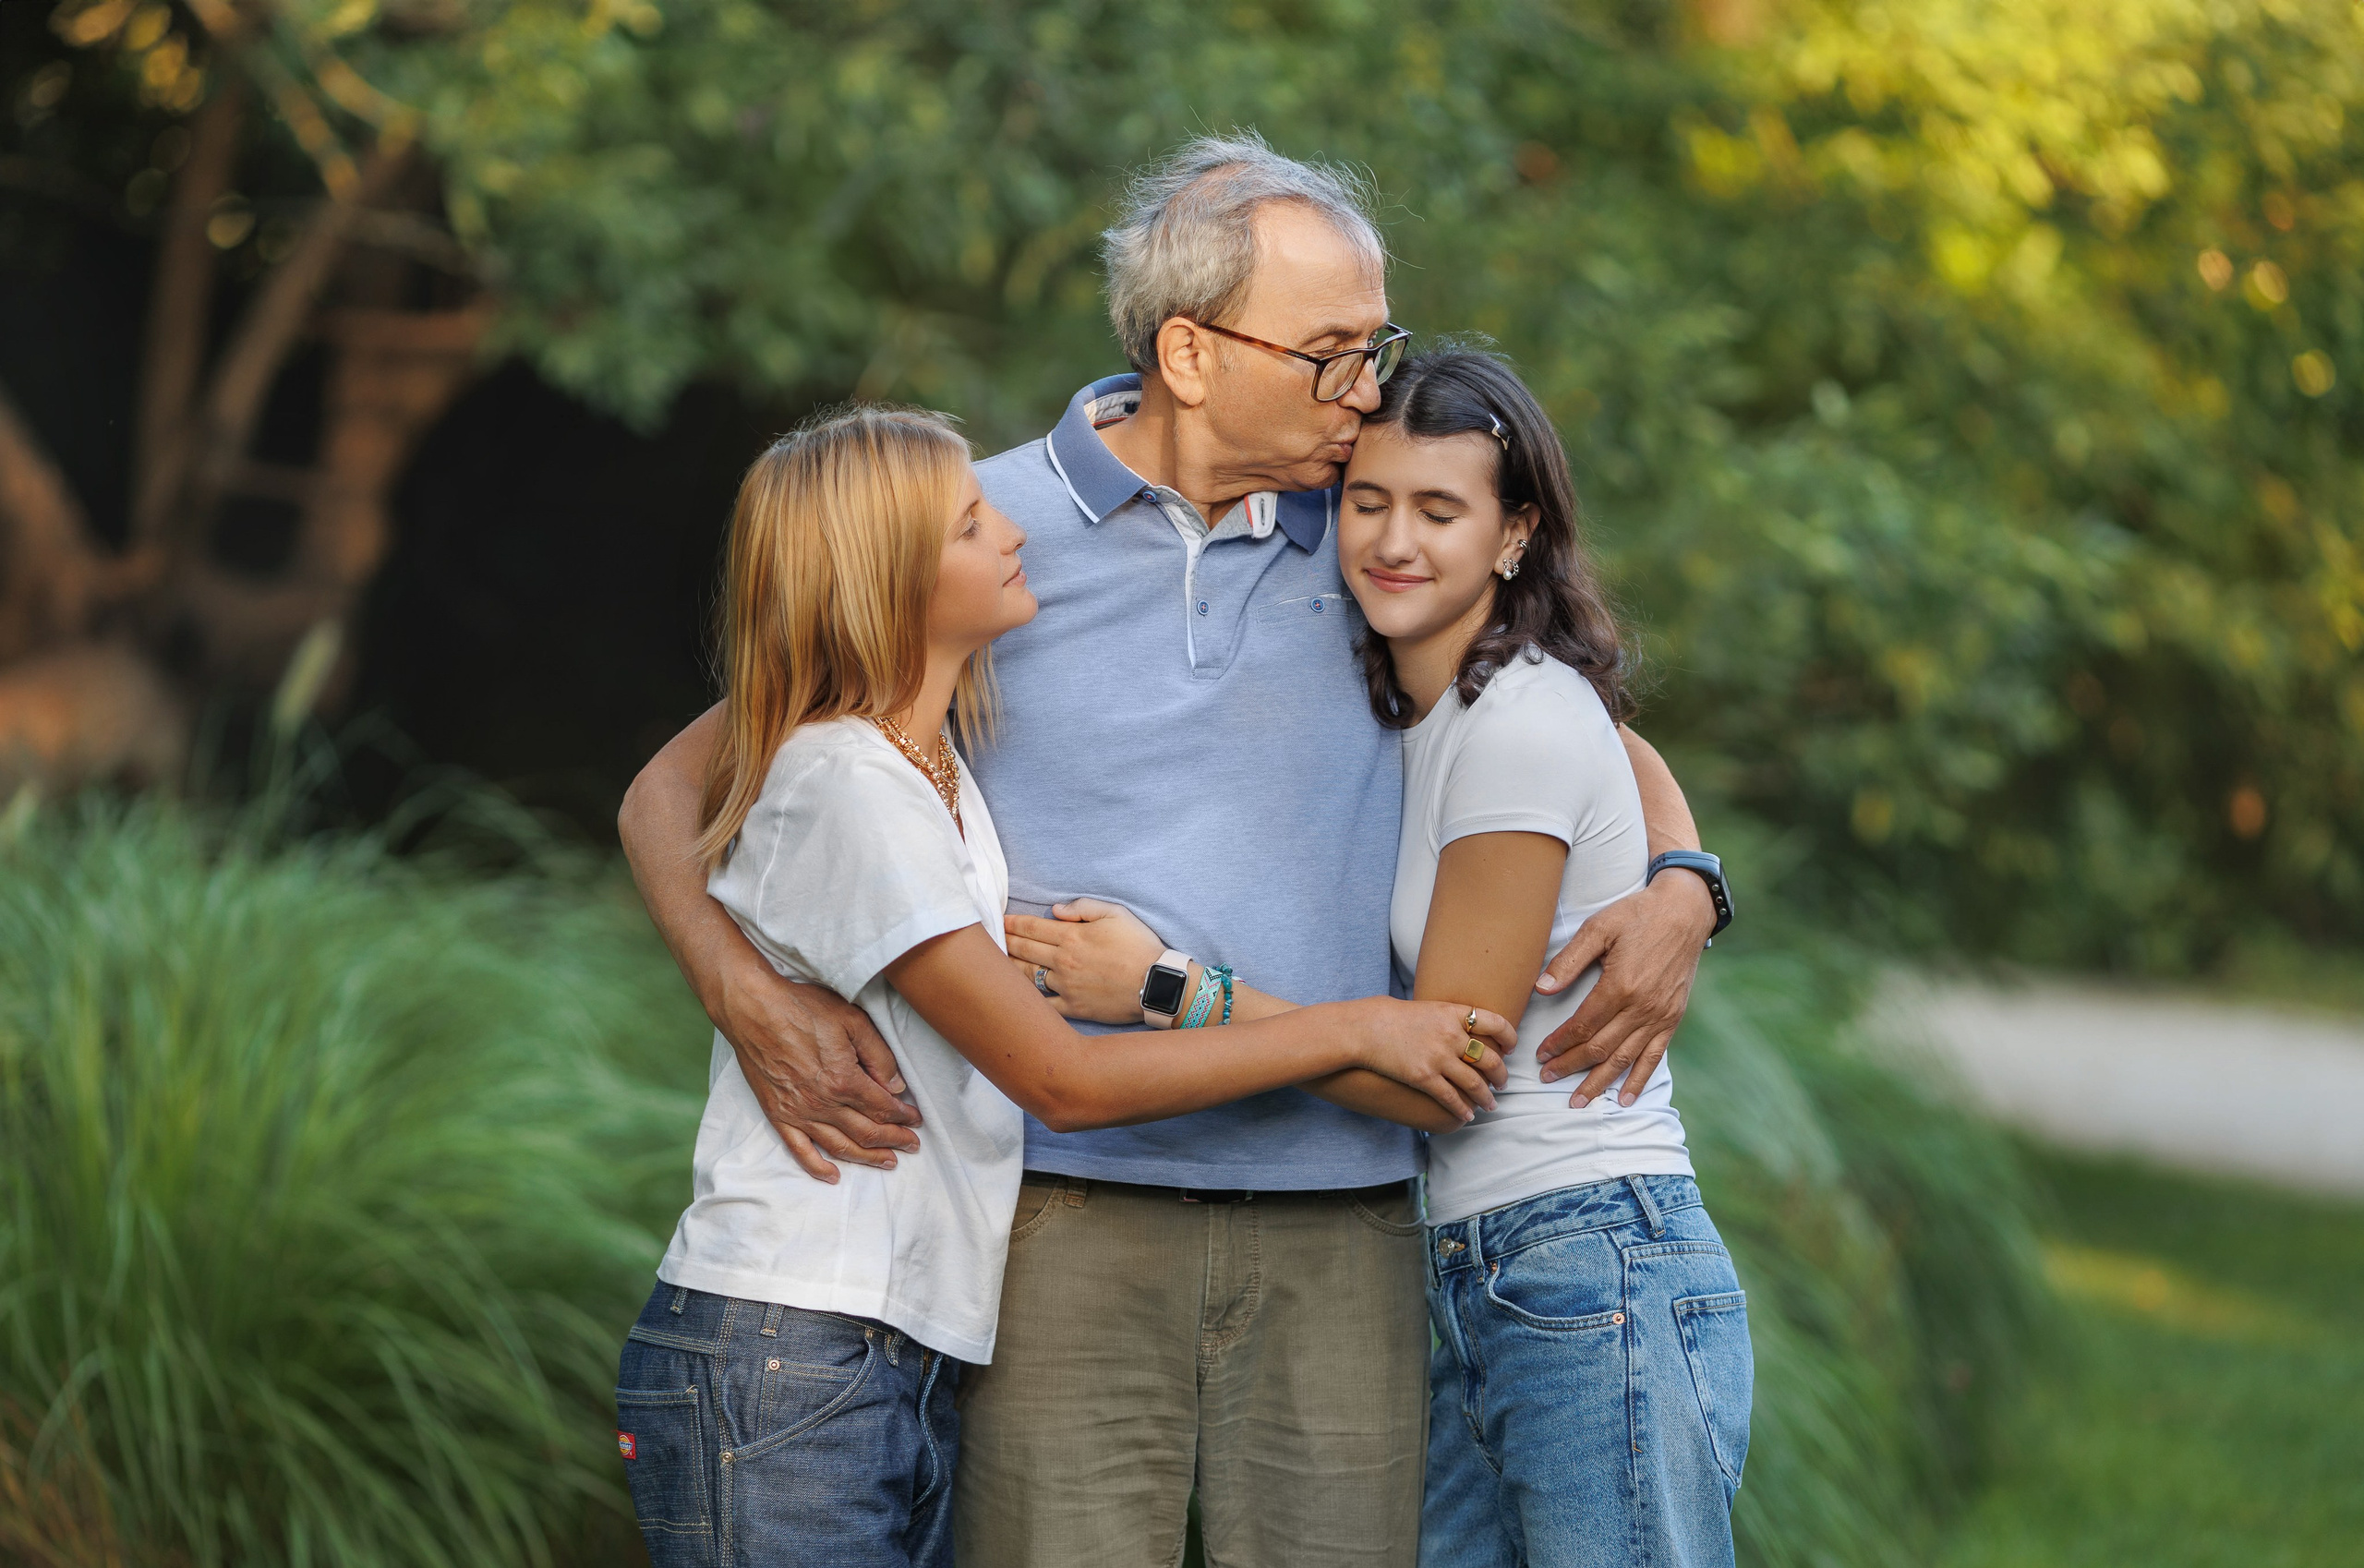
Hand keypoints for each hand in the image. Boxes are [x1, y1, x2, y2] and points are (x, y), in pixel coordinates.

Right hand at [714, 957, 920, 1183]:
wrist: (752, 1009)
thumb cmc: (802, 1008)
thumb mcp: (852, 1020)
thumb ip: (878, 1055)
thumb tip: (896, 1087)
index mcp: (844, 1080)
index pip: (883, 1108)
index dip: (904, 1117)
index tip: (916, 1120)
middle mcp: (823, 1103)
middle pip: (867, 1133)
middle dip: (893, 1141)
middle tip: (911, 1146)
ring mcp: (799, 1113)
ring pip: (840, 1146)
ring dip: (867, 1158)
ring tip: (887, 1162)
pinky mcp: (777, 1115)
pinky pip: (800, 1150)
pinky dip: (818, 1167)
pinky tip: (833, 1176)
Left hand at [1003, 898, 1165, 1024]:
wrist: (1157, 984)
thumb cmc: (1139, 946)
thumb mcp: (1116, 913)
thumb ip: (1083, 907)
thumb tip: (1056, 910)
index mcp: (1072, 936)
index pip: (1032, 928)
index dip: (1012, 923)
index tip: (999, 921)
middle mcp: (1063, 961)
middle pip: (1023, 950)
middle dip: (1003, 943)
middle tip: (988, 940)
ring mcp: (1066, 986)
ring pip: (1027, 977)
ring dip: (1009, 969)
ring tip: (995, 966)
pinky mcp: (1073, 1008)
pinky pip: (1043, 1005)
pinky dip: (1028, 1001)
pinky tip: (1016, 997)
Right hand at [1351, 999, 1515, 1123]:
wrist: (1361, 1029)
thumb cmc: (1385, 1015)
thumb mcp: (1422, 1007)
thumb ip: (1444, 1018)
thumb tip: (1456, 1025)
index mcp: (1452, 1013)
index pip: (1495, 1023)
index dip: (1509, 1037)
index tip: (1510, 1048)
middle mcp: (1451, 1035)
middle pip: (1490, 1058)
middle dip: (1501, 1075)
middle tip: (1503, 1083)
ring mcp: (1438, 1058)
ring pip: (1475, 1083)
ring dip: (1486, 1097)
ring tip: (1490, 1104)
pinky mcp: (1424, 1078)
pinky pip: (1451, 1098)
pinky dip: (1463, 1109)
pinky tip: (1468, 1115)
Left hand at [1533, 872, 1714, 1108]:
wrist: (1685, 911)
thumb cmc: (1637, 915)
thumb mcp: (1599, 928)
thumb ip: (1569, 960)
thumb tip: (1541, 989)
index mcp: (1620, 985)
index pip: (1583, 1026)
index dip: (1559, 1043)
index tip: (1540, 1054)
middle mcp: (1642, 1007)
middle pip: (1600, 1048)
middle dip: (1571, 1066)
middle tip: (1547, 1079)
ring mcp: (1660, 1015)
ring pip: (1625, 1058)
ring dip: (1600, 1082)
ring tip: (1579, 1101)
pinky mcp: (1673, 1017)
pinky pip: (1655, 1056)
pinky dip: (1639, 1079)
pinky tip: (1625, 1098)